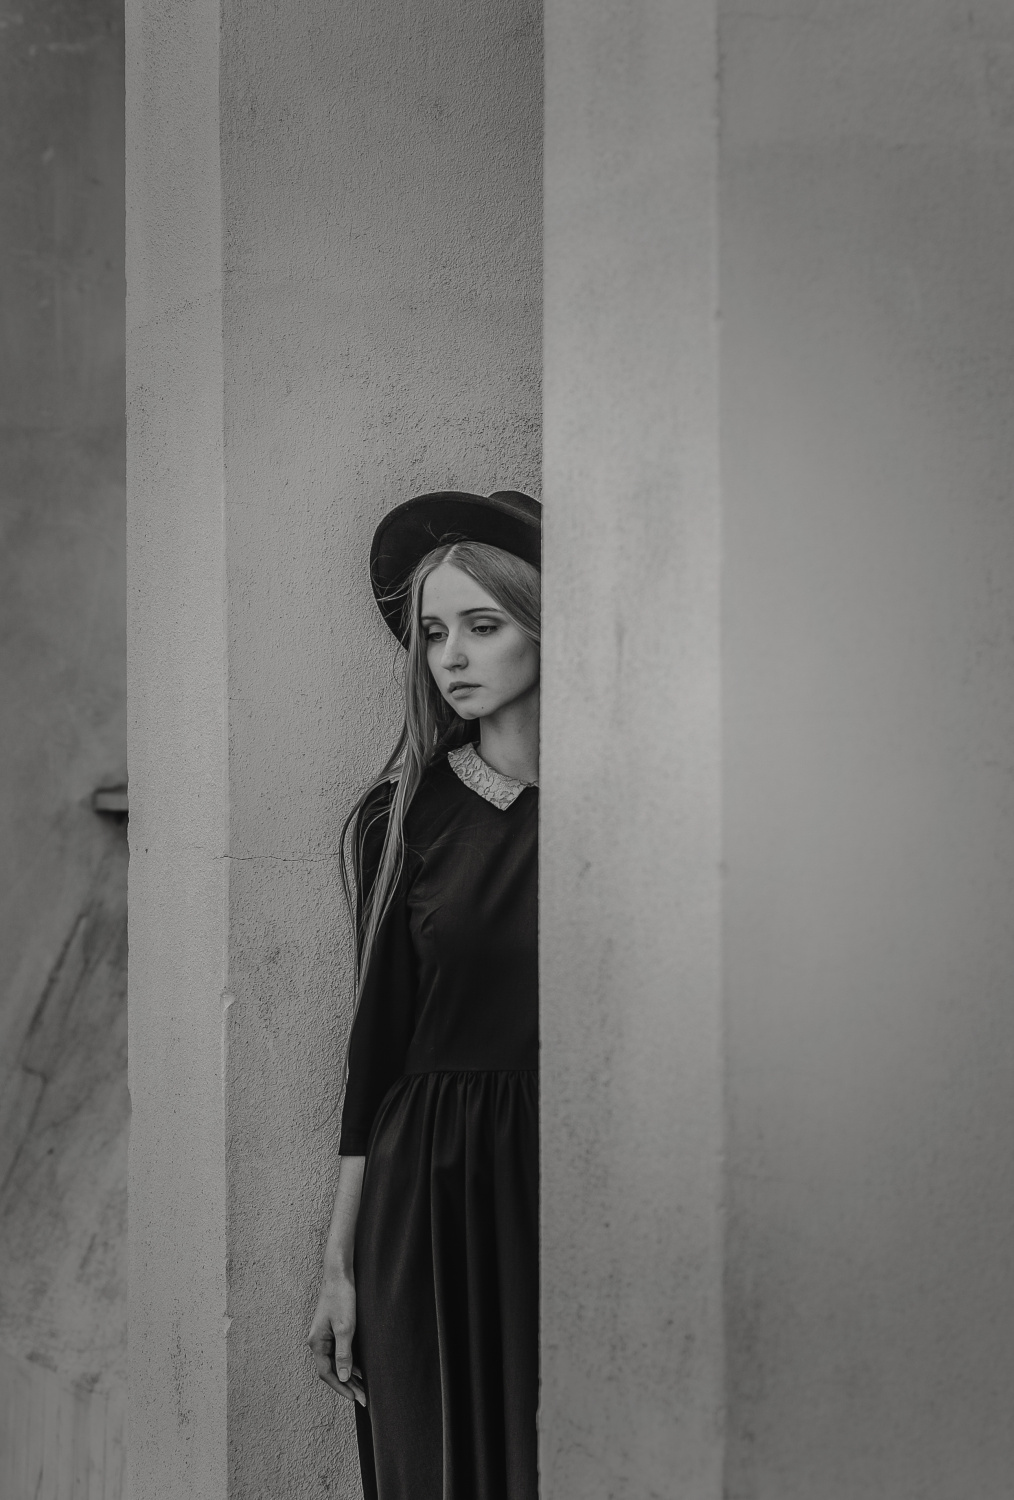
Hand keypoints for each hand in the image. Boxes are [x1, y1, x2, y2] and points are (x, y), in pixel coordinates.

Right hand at [307, 1272, 366, 1407]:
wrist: (339, 1274)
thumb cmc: (342, 1297)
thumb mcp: (346, 1327)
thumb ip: (344, 1354)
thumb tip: (344, 1378)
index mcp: (317, 1343)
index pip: (327, 1374)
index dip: (342, 1388)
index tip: (356, 1399)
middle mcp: (318, 1342)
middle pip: (331, 1371)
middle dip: (347, 1385)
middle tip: (363, 1398)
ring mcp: (324, 1336)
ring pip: (335, 1362)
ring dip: (349, 1375)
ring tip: (364, 1388)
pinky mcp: (332, 1330)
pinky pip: (339, 1353)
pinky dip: (349, 1363)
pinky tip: (361, 1368)